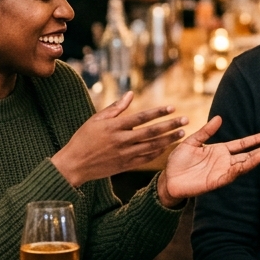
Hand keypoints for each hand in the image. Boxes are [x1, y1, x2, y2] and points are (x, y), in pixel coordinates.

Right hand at [50, 93, 186, 187]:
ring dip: (168, 139)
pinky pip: (146, 159)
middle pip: (151, 132)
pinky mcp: (126, 165)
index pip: (141, 118)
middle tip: (185, 120)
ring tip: (181, 133)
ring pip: (152, 147)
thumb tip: (131, 94)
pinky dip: (158, 153)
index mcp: (114, 127)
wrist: (75, 165)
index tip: (172, 107)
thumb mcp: (96, 120)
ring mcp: (124, 155)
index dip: (158, 112)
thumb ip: (115, 108)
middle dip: (170, 126)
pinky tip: (168, 146)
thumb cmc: (83, 138)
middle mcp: (121, 141)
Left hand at [160, 116, 259, 203]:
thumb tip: (220, 118)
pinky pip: (232, 174)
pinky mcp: (216, 181)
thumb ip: (205, 132)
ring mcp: (221, 171)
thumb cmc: (178, 161)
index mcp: (219, 151)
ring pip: (243, 165)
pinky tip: (251, 162)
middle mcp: (224, 161)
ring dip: (255, 160)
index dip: (254, 140)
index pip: (242, 144)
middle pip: (247, 155)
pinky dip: (242, 168)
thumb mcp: (192, 142)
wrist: (168, 179)